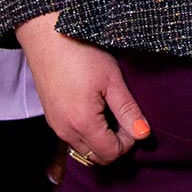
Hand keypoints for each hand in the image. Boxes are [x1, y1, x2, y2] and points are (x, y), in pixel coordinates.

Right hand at [17, 12, 150, 165]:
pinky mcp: (51, 117)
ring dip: (101, 138)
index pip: (110, 154)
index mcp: (82, 123)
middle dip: (115, 144)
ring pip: (83, 149)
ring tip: (110, 110)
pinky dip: (87, 132)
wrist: (47, 35)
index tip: (134, 120)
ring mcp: (55, 125)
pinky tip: (95, 108)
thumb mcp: (112, 79)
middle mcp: (64, 130)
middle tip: (124, 117)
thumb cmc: (81, 52)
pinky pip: (72, 137)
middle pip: (96, 156)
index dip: (128, 142)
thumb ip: (128, 110)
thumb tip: (143, 134)